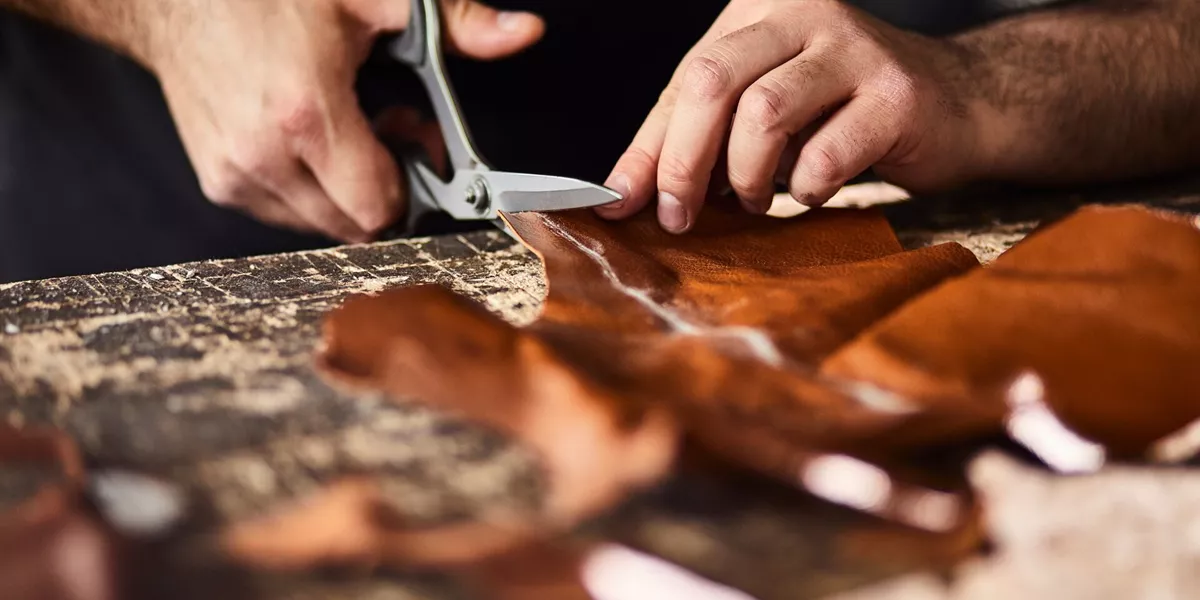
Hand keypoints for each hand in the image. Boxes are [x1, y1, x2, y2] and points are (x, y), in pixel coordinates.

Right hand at [146, 0, 543, 242]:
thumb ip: (454, 21)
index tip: (417, 144)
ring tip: (345, 129)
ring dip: (346, 192)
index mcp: (306, 114)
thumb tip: (521, 33)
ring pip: (322, 225)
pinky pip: (287, 214)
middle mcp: (265, 156)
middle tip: (388, 130)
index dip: (412, 186)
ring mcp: (236, 174)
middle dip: (385, 189)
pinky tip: (308, 140)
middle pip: (355, 226)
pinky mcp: (219, 181)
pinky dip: (309, 190)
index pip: (380, 208)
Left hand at [597, 0, 980, 232]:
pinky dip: (806, 188)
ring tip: (754, 201)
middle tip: (678, 216)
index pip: (685, 80)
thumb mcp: (765, 113)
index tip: (620, 203)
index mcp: (759, 11)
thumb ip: (696, 140)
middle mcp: (803, 14)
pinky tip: (813, 191)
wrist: (963, 103)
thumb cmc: (847, 112)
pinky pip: (825, 154)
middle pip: (712, 81)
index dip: (647, 147)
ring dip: (745, 176)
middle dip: (681, 161)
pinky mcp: (895, 94)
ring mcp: (854, 49)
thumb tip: (621, 194)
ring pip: (763, 112)